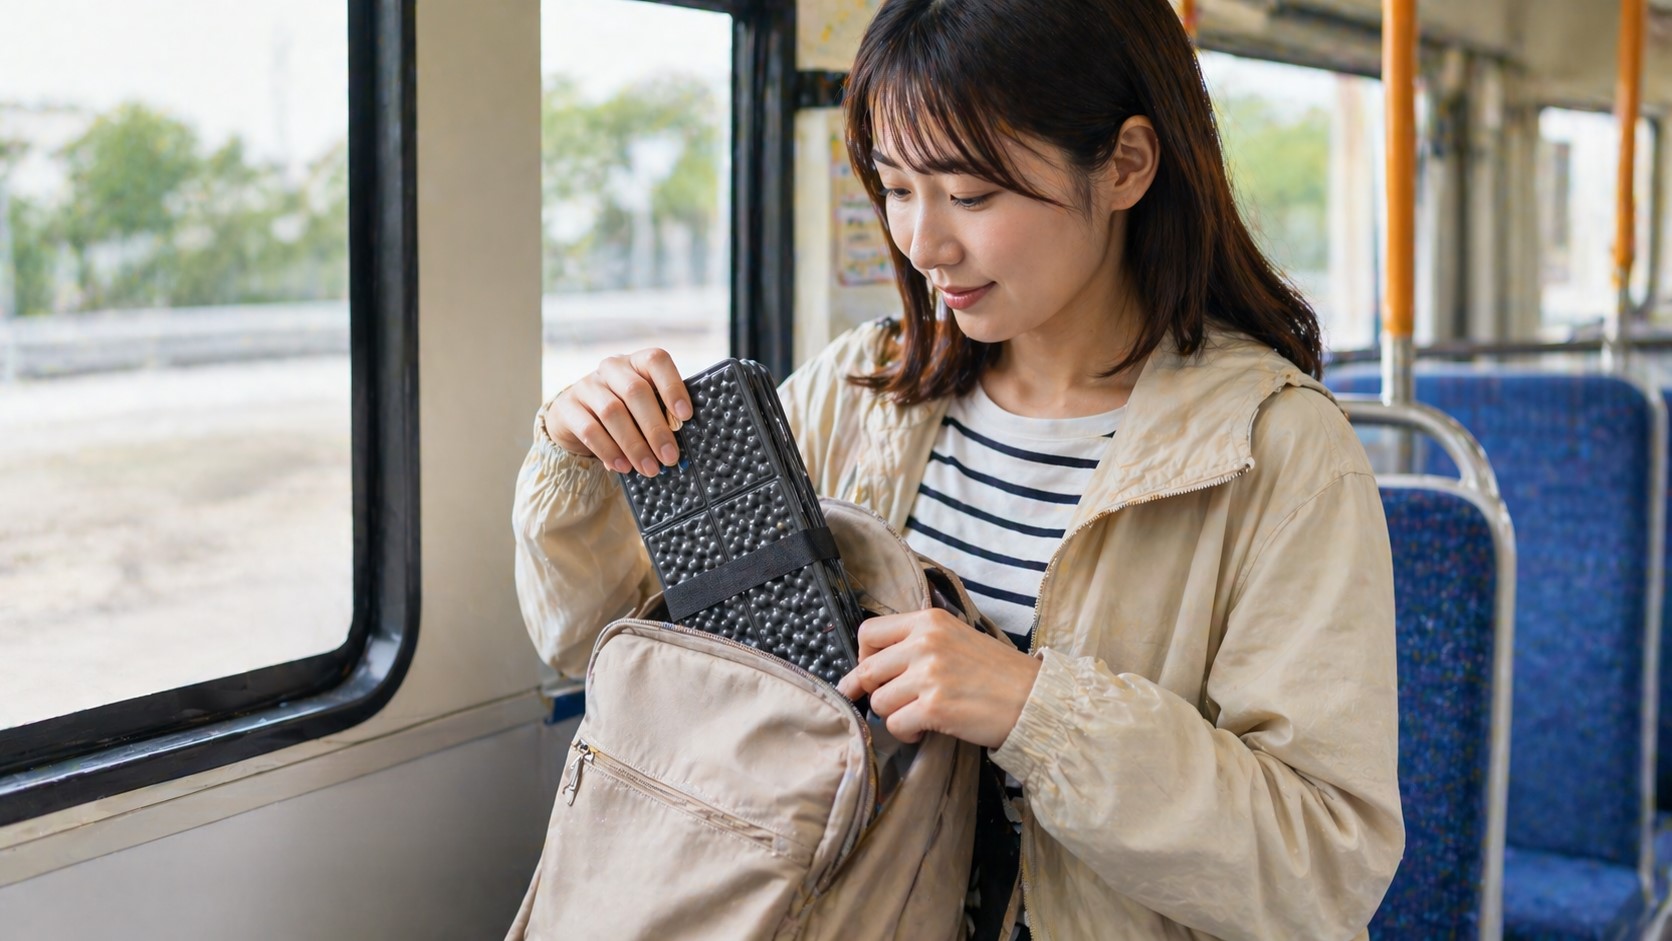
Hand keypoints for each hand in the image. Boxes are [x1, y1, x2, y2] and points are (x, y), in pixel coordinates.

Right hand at [543, 349, 692, 477]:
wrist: (577, 415)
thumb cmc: (624, 411)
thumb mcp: (643, 407)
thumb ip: (659, 418)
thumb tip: (672, 449)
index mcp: (637, 362)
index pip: (657, 361)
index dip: (673, 387)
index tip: (685, 416)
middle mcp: (612, 368)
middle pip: (636, 391)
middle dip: (655, 428)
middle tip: (669, 456)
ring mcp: (587, 385)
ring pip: (612, 411)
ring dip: (634, 444)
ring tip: (649, 468)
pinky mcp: (568, 406)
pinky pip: (589, 429)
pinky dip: (608, 451)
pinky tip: (623, 467)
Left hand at [836, 608, 1041, 747]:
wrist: (1035, 699)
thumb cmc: (998, 673)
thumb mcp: (956, 638)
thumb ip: (919, 643)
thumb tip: (873, 665)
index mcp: (929, 621)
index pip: (869, 632)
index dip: (863, 656)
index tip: (871, 672)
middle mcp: (925, 643)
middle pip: (868, 671)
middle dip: (873, 692)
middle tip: (889, 702)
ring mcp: (928, 675)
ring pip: (879, 701)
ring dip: (894, 714)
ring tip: (919, 715)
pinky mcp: (934, 708)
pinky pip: (895, 724)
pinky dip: (906, 732)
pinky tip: (925, 729)